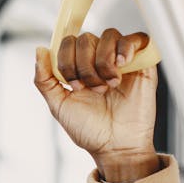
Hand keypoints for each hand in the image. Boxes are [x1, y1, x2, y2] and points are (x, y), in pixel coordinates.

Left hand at [34, 29, 160, 182]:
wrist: (116, 147)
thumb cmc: (90, 130)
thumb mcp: (58, 105)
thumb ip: (44, 79)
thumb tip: (40, 50)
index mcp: (79, 67)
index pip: (68, 42)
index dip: (67, 60)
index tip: (75, 85)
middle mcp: (99, 60)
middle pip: (86, 38)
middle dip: (85, 66)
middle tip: (94, 89)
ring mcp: (122, 60)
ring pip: (109, 35)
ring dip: (104, 61)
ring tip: (109, 85)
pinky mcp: (143, 63)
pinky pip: (137, 38)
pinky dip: (126, 48)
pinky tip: (122, 66)